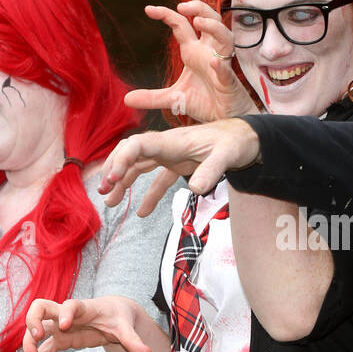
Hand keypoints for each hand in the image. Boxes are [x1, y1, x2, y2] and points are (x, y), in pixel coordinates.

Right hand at [23, 296, 152, 351]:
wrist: (115, 314)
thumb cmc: (119, 316)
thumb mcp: (126, 327)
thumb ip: (133, 341)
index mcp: (84, 308)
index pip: (70, 304)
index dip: (65, 313)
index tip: (65, 325)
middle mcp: (67, 314)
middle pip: (39, 308)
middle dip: (32, 321)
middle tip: (37, 337)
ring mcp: (61, 327)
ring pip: (36, 330)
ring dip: (31, 345)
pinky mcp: (62, 340)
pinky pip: (45, 349)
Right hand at [97, 117, 260, 212]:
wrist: (248, 138)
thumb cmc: (236, 142)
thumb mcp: (227, 156)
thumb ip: (211, 171)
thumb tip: (195, 189)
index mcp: (173, 140)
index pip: (138, 145)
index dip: (121, 160)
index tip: (112, 179)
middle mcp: (167, 145)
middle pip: (131, 154)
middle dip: (114, 170)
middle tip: (104, 191)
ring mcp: (172, 155)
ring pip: (139, 166)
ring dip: (123, 182)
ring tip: (109, 202)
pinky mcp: (179, 165)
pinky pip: (157, 179)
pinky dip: (147, 195)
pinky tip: (140, 213)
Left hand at [124, 1, 258, 121]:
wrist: (225, 119)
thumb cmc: (205, 102)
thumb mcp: (173, 98)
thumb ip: (151, 97)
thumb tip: (127, 99)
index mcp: (193, 51)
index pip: (181, 25)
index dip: (166, 14)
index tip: (148, 9)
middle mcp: (208, 52)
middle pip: (210, 19)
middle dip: (199, 8)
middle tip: (182, 7)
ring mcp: (221, 65)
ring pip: (225, 37)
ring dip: (213, 27)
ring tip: (199, 22)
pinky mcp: (229, 83)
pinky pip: (227, 71)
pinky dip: (220, 66)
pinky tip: (212, 62)